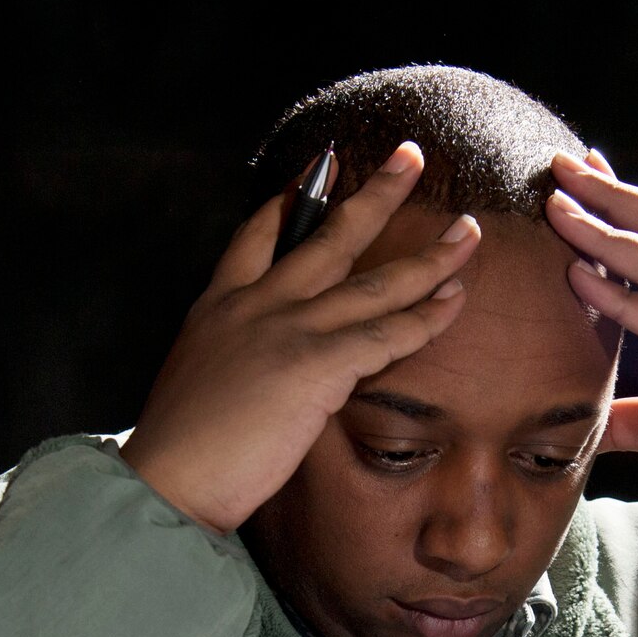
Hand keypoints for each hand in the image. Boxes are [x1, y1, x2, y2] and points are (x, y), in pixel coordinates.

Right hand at [122, 142, 481, 534]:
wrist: (168, 480)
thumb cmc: (180, 454)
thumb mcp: (198, 384)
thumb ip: (234, 360)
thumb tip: (259, 372)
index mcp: (219, 307)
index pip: (260, 235)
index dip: (295, 198)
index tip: (325, 167)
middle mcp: (255, 305)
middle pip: (328, 236)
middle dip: (377, 193)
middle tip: (412, 157)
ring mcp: (287, 330)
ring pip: (373, 282)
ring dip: (429, 254)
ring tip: (469, 229)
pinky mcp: (314, 366)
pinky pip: (386, 334)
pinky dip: (427, 317)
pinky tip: (456, 300)